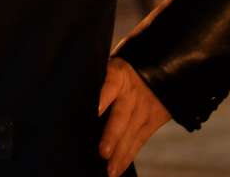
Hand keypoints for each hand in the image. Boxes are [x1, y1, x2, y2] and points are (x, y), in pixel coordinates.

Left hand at [97, 57, 170, 175]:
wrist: (163, 64)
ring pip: (132, 132)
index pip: (109, 85)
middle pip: (122, 114)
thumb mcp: (113, 66)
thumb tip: (66, 95)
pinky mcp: (155, 118)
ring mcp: (145, 106)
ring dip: (120, 153)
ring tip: (110, 170)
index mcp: (119, 73)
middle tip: (103, 152)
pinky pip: (140, 139)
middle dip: (113, 135)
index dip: (102, 98)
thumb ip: (99, 82)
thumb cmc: (124, 68)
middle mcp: (133, 91)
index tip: (94, 111)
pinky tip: (118, 168)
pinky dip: (129, 155)